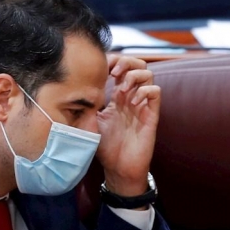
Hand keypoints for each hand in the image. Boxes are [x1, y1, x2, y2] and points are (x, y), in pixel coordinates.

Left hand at [96, 55, 160, 196]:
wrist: (119, 168)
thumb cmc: (106, 148)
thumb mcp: (90, 121)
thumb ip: (86, 105)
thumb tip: (73, 90)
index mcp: (118, 97)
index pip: (122, 67)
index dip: (113, 61)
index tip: (100, 67)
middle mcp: (132, 98)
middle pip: (138, 65)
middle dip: (126, 62)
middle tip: (112, 73)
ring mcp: (143, 106)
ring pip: (149, 75)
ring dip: (134, 76)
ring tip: (122, 89)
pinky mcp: (151, 116)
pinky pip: (155, 93)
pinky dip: (144, 92)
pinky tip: (132, 102)